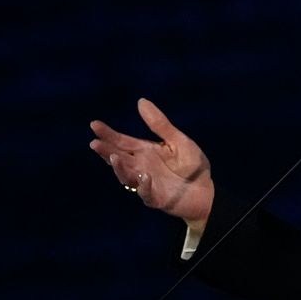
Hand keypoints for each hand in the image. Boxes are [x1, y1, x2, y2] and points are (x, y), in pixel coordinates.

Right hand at [90, 98, 213, 228]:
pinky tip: (144, 176)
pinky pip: (146, 193)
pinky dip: (144, 186)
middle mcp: (141, 166)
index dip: (108, 134)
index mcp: (145, 151)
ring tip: (114, 158)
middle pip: (119, 158)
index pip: (122, 141)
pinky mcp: (156, 198)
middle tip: (95, 143)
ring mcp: (146, 183)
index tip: (94, 124)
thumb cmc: (192, 165)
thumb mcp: (177, 140)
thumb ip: (160, 124)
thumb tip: (141, 101)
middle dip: (106, 151)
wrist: (206, 190)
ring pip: (127, 176)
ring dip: (120, 168)